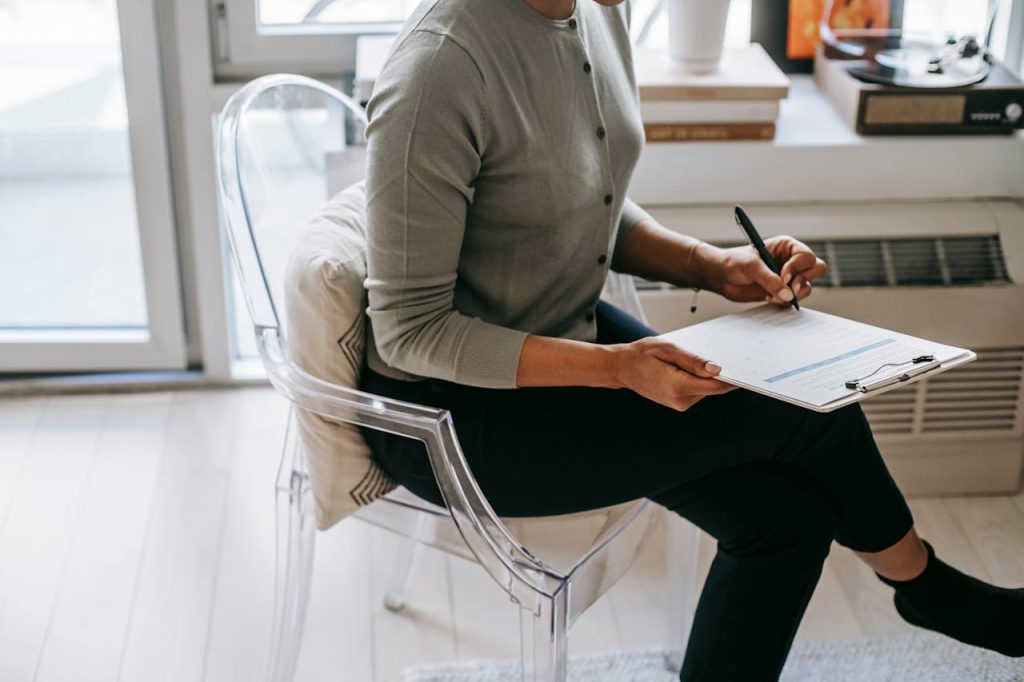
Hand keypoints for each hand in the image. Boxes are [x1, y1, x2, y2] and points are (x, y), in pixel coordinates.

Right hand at [609, 337, 735, 410]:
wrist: (622, 368)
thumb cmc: (642, 354)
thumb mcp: (668, 349)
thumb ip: (694, 361)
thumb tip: (717, 369)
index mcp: (677, 387)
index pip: (715, 386)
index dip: (733, 378)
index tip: (747, 368)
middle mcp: (680, 401)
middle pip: (713, 388)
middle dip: (720, 373)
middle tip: (726, 353)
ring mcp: (679, 404)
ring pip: (706, 389)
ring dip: (706, 375)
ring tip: (693, 358)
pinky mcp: (679, 403)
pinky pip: (697, 390)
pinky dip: (698, 379)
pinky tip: (688, 366)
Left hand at [713, 236, 827, 304]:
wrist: (722, 277)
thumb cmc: (734, 263)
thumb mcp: (751, 267)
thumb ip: (769, 279)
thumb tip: (788, 295)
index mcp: (787, 246)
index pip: (807, 256)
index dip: (797, 268)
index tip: (783, 277)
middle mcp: (792, 260)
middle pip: (817, 269)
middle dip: (803, 280)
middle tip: (787, 288)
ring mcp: (790, 277)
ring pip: (808, 286)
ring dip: (793, 295)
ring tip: (771, 295)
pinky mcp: (783, 291)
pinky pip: (796, 299)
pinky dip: (785, 302)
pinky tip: (768, 299)